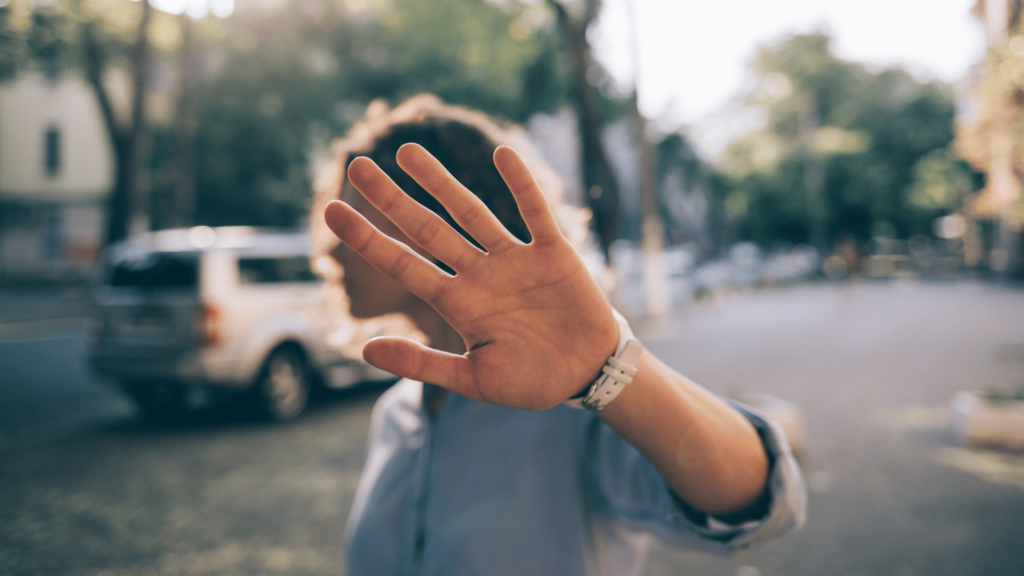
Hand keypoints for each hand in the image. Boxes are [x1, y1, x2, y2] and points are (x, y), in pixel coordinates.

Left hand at [324, 144, 617, 410]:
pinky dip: (522, 185)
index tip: (332, 213)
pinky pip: (535, 213)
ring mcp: (514, 260)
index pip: (404, 265)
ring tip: (407, 153)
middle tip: (357, 166)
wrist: (586, 375)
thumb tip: (364, 350)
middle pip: (427, 229)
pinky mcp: (553, 253)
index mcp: (457, 304)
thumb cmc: (530, 380)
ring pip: (472, 212)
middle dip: (392, 199)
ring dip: (441, 182)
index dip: (368, 240)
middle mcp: (479, 274)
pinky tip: (502, 155)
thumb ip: (422, 365)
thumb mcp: (473, 380)